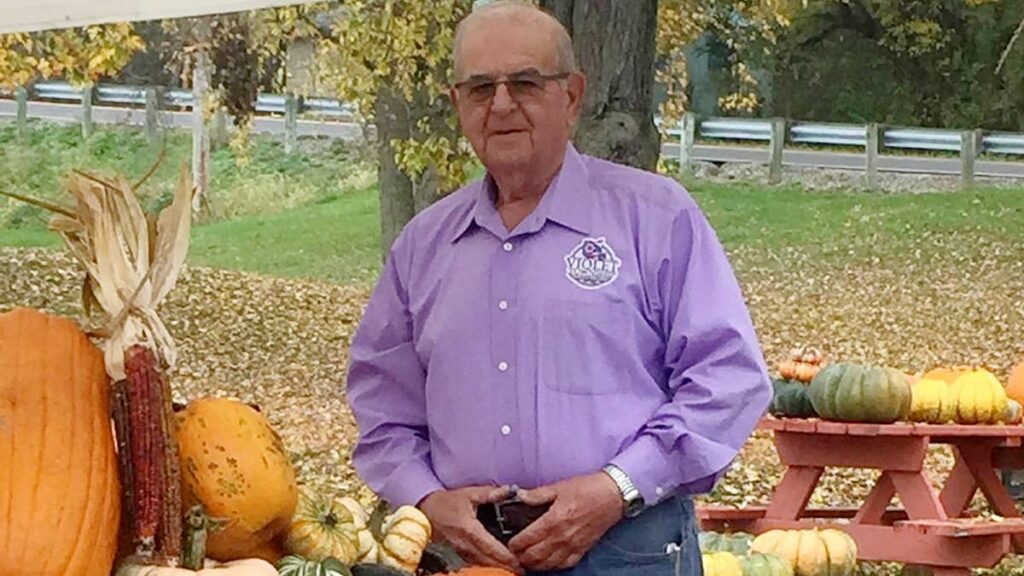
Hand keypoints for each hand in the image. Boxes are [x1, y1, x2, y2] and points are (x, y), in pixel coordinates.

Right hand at [419, 486, 522, 572]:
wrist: (425, 510)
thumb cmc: (447, 502)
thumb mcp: (469, 494)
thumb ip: (490, 493)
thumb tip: (509, 490)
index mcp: (468, 529)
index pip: (491, 547)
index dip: (506, 556)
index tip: (519, 561)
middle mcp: (463, 544)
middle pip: (487, 561)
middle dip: (505, 566)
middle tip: (521, 569)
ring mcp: (458, 552)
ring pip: (480, 566)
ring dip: (496, 569)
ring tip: (512, 570)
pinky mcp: (454, 555)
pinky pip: (472, 565)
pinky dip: (485, 567)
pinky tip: (496, 568)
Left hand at [507, 472, 623, 571]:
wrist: (612, 496)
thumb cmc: (587, 489)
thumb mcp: (559, 487)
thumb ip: (537, 494)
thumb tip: (519, 495)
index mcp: (553, 520)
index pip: (527, 539)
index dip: (514, 544)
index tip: (510, 543)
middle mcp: (562, 537)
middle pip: (534, 556)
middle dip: (521, 556)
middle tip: (515, 553)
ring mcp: (572, 546)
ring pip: (547, 564)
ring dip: (534, 564)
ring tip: (527, 559)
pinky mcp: (582, 549)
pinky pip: (564, 565)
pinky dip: (553, 566)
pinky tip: (547, 562)